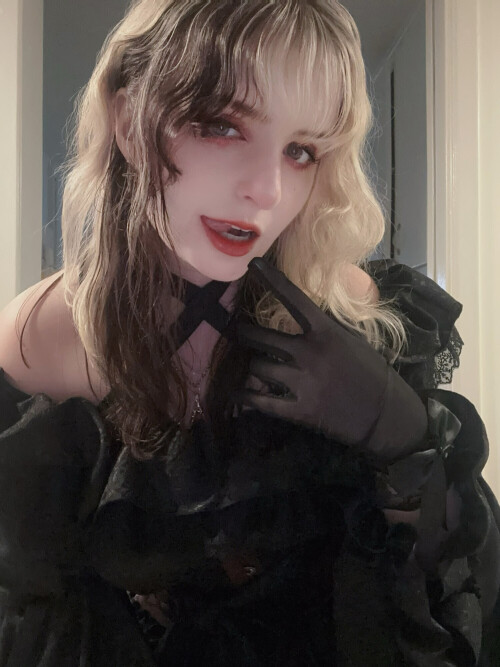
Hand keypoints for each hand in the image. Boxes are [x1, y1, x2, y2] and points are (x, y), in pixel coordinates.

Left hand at [233, 258, 426, 461]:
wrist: (385, 414)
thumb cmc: (371, 372)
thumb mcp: (351, 339)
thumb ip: (324, 326)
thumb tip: (300, 311)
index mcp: (325, 331)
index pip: (292, 298)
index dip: (271, 279)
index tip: (253, 265)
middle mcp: (309, 353)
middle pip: (260, 337)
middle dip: (244, 334)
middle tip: (239, 332)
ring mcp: (302, 382)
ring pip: (257, 366)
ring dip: (251, 365)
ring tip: (250, 364)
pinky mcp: (298, 409)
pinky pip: (260, 400)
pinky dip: (244, 396)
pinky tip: (236, 393)